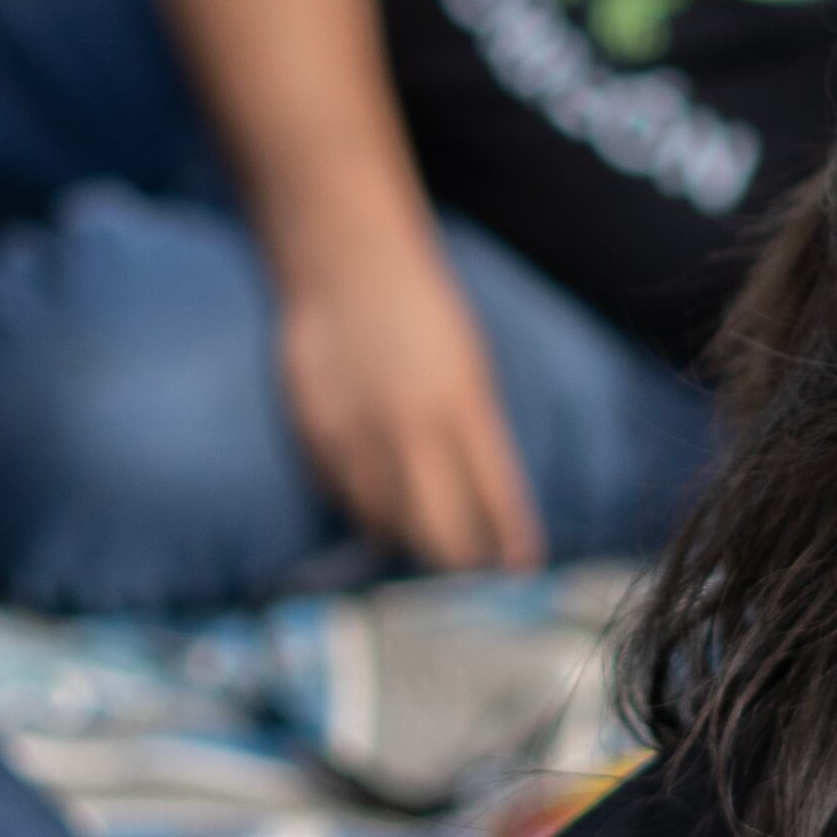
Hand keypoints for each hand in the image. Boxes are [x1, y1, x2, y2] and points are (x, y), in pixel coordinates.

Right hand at [271, 238, 546, 576]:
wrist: (346, 267)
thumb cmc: (422, 316)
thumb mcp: (469, 369)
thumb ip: (477, 437)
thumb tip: (492, 513)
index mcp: (460, 406)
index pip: (494, 498)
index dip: (511, 542)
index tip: (522, 568)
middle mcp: (409, 428)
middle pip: (439, 530)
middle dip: (459, 560)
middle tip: (469, 568)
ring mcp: (356, 436)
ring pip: (385, 524)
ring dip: (408, 536)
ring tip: (424, 534)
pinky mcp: (314, 437)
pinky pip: (343, 498)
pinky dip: (364, 508)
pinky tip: (378, 497)